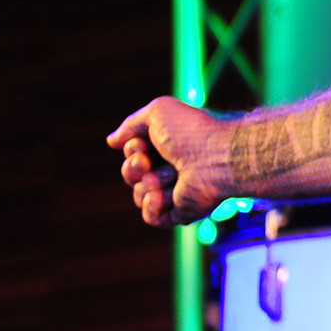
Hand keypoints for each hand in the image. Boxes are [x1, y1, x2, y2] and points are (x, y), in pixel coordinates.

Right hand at [106, 97, 231, 227]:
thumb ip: (132, 124)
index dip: (133, 149)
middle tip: (146, 162)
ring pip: (139, 195)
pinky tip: (161, 196)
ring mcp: (178, 191)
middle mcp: (174, 168)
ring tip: (171, 176)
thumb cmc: (190, 132)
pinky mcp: (182, 211)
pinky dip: (152, 206)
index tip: (142, 143)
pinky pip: (152, 217)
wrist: (217, 157)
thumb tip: (112, 141)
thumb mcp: (157, 112)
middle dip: (132, 168)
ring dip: (148, 184)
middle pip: (131, 175)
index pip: (134, 153)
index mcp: (170, 145)